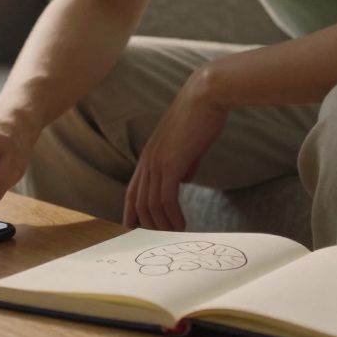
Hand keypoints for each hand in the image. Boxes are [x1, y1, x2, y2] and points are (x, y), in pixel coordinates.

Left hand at [123, 69, 228, 230]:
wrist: (206, 96)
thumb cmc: (200, 117)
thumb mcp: (188, 145)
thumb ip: (184, 163)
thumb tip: (184, 179)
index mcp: (150, 155)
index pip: (133, 189)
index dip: (131, 209)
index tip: (132, 227)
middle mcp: (148, 160)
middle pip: (139, 201)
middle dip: (148, 224)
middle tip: (161, 240)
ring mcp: (158, 162)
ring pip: (151, 203)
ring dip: (162, 224)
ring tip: (174, 236)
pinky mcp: (171, 163)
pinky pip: (166, 198)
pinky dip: (172, 215)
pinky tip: (181, 225)